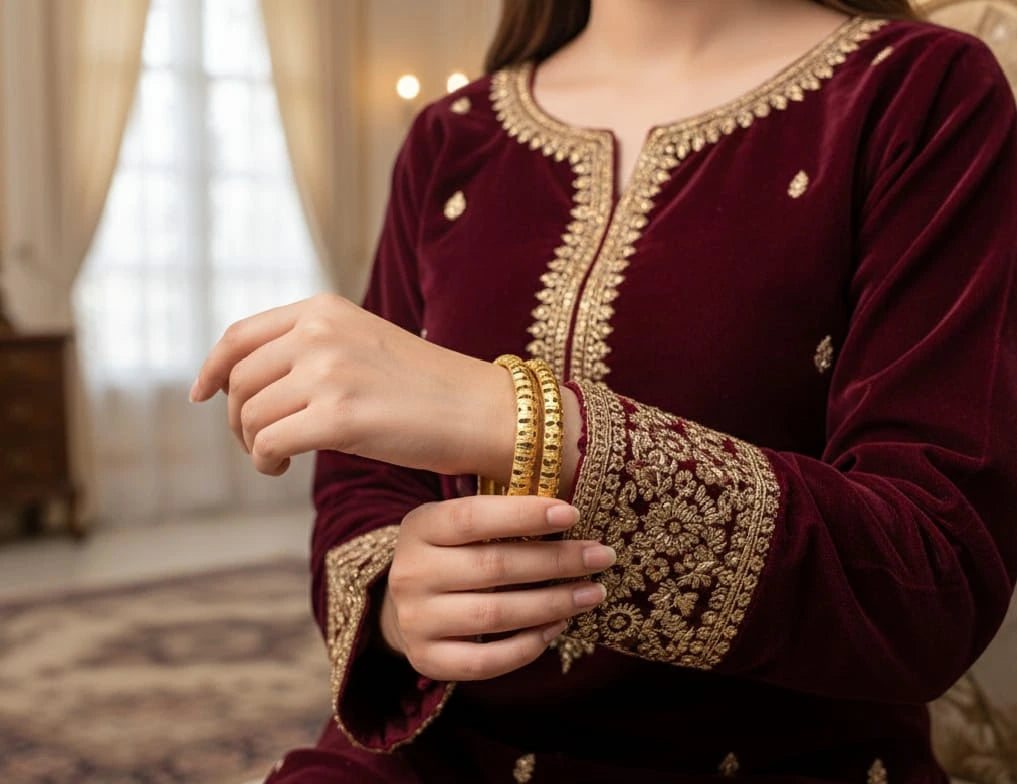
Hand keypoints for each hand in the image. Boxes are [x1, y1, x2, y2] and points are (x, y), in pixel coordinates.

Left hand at [189, 294, 514, 476]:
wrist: (482, 410)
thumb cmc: (425, 388)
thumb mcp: (363, 344)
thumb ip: (310, 348)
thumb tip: (246, 383)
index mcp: (324, 309)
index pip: (240, 337)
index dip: (212, 369)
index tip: (203, 395)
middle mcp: (321, 332)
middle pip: (239, 382)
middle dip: (238, 419)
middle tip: (260, 443)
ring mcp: (330, 372)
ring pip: (249, 415)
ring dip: (253, 444)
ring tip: (278, 456)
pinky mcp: (340, 417)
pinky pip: (269, 443)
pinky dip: (266, 461)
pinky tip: (282, 468)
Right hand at [379, 495, 615, 681]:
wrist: (407, 606)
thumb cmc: (453, 554)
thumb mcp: (461, 523)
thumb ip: (501, 513)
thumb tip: (568, 509)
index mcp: (420, 526)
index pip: (472, 517)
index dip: (524, 515)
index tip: (573, 514)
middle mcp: (410, 573)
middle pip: (493, 566)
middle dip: (556, 561)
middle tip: (602, 556)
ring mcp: (415, 620)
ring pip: (495, 615)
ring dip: (552, 604)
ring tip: (593, 593)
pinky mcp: (427, 659)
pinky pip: (486, 661)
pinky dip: (527, 647)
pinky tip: (558, 626)